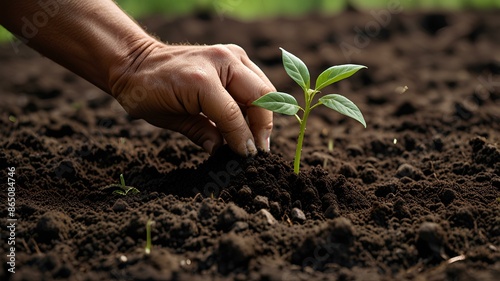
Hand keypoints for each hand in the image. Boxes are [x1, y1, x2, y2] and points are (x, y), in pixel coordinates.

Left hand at [110, 42, 274, 155]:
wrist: (137, 62)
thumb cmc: (148, 92)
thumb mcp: (171, 119)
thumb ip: (202, 134)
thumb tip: (224, 151)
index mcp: (202, 79)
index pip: (234, 115)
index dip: (243, 140)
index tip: (248, 158)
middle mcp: (221, 61)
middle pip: (260, 97)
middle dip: (263, 126)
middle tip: (259, 150)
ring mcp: (230, 54)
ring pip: (263, 88)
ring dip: (263, 114)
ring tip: (256, 138)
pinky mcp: (234, 55)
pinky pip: (256, 81)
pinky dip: (257, 102)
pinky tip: (248, 120)